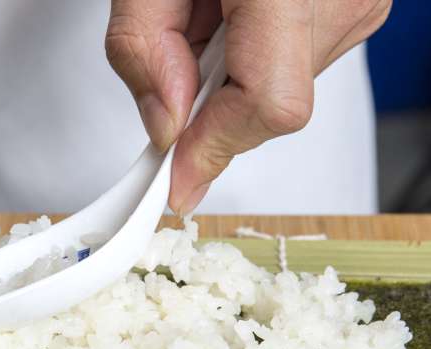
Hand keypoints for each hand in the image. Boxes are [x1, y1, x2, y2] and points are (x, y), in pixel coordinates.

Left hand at [106, 0, 391, 213]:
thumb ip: (142, 49)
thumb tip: (166, 128)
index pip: (266, 104)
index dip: (215, 149)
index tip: (174, 180)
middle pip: (267, 109)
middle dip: (206, 103)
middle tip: (180, 46)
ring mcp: (357, 6)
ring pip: (277, 95)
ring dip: (226, 79)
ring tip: (212, 13)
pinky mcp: (355, 13)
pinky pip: (291, 70)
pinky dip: (248, 62)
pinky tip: (237, 16)